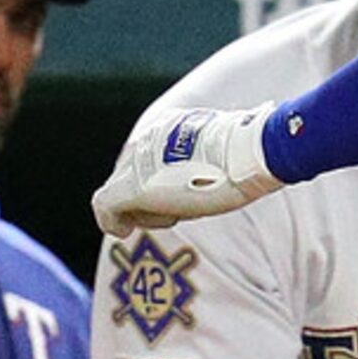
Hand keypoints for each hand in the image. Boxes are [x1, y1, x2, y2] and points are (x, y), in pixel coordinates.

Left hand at [90, 100, 282, 235]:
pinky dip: (112, 221)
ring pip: (123, 192)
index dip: (161, 183)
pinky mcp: (131, 187)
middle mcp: (147, 140)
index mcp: (169, 126)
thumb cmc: (250, 153)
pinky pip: (106, 207)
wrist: (251, 154)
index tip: (180, 199)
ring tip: (171, 219)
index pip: (150, 158)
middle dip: (149, 199)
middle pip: (133, 175)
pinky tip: (121, 232)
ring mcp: (137, 163)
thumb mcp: (228, 150)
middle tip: (176, 215)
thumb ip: (212, 157)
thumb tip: (240, 160)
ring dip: (144, 212)